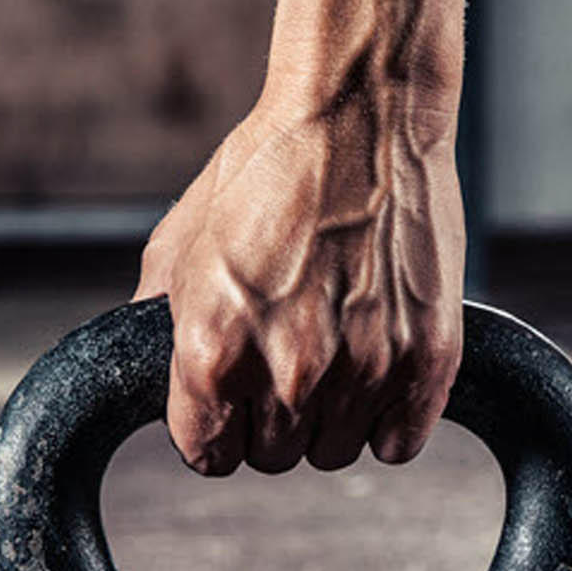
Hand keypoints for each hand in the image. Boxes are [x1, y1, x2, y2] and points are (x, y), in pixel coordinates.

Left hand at [134, 89, 464, 474]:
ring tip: (331, 351)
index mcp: (213, 351)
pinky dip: (388, 420)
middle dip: (270, 418)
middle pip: (272, 458)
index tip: (228, 402)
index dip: (214, 427)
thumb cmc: (269, 169)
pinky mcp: (426, 359)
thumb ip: (154, 324)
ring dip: (328, 418)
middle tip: (284, 356)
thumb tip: (144, 374)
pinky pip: (399, 443)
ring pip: (334, 452)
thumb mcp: (180, 244)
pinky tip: (373, 370)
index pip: (207, 455)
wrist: (360, 112)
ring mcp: (363, 369)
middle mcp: (288, 372)